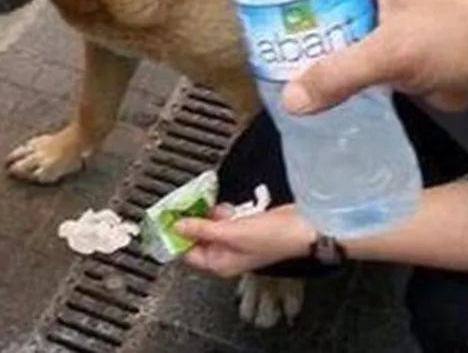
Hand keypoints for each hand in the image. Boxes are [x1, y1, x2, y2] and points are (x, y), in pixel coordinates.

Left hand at [175, 205, 314, 277]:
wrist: (303, 228)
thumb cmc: (273, 238)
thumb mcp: (230, 233)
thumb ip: (201, 229)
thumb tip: (177, 226)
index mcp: (219, 263)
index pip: (186, 252)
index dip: (175, 236)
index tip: (165, 219)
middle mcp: (225, 254)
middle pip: (196, 237)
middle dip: (190, 221)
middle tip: (180, 204)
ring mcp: (235, 240)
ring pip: (210, 225)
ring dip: (207, 214)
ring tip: (205, 203)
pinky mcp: (244, 226)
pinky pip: (224, 218)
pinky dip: (222, 211)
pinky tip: (227, 206)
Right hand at [282, 0, 467, 114]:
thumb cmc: (465, 31)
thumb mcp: (392, 53)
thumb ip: (338, 75)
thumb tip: (289, 99)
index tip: (271, 27)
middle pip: (341, 17)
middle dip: (332, 47)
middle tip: (300, 68)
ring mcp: (419, 19)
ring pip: (369, 46)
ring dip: (371, 71)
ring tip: (361, 85)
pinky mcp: (438, 48)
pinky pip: (401, 67)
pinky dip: (405, 83)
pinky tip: (411, 93)